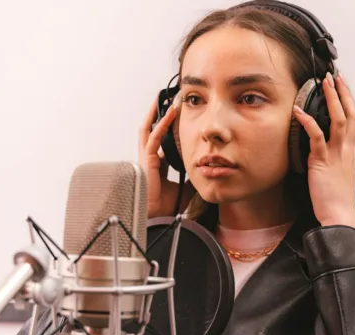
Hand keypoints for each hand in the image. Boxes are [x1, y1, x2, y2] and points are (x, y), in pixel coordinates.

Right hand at [138, 93, 194, 217]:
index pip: (163, 140)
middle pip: (152, 129)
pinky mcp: (147, 159)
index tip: (179, 115)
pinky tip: (171, 113)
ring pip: (150, 128)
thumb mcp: (186, 187)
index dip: (170, 128)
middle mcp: (150, 157)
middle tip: (170, 99)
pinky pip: (154, 137)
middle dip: (160, 114)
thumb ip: (193, 176)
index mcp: (157, 164)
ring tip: (167, 99)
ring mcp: (146, 157)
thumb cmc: (168, 205)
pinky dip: (162, 124)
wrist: (159, 215)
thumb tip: (208, 171)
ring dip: (159, 113)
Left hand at [293, 72, 354, 229]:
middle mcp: (347, 150)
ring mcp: (337, 154)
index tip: (344, 88)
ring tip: (325, 83)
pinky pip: (316, 137)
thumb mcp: (342, 175)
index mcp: (351, 153)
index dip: (350, 103)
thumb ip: (340, 159)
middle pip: (350, 114)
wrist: (340, 216)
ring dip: (332, 99)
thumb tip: (332, 150)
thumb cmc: (338, 200)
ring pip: (338, 120)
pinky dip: (308, 122)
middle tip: (336, 76)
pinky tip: (299, 111)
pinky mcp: (322, 161)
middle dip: (343, 93)